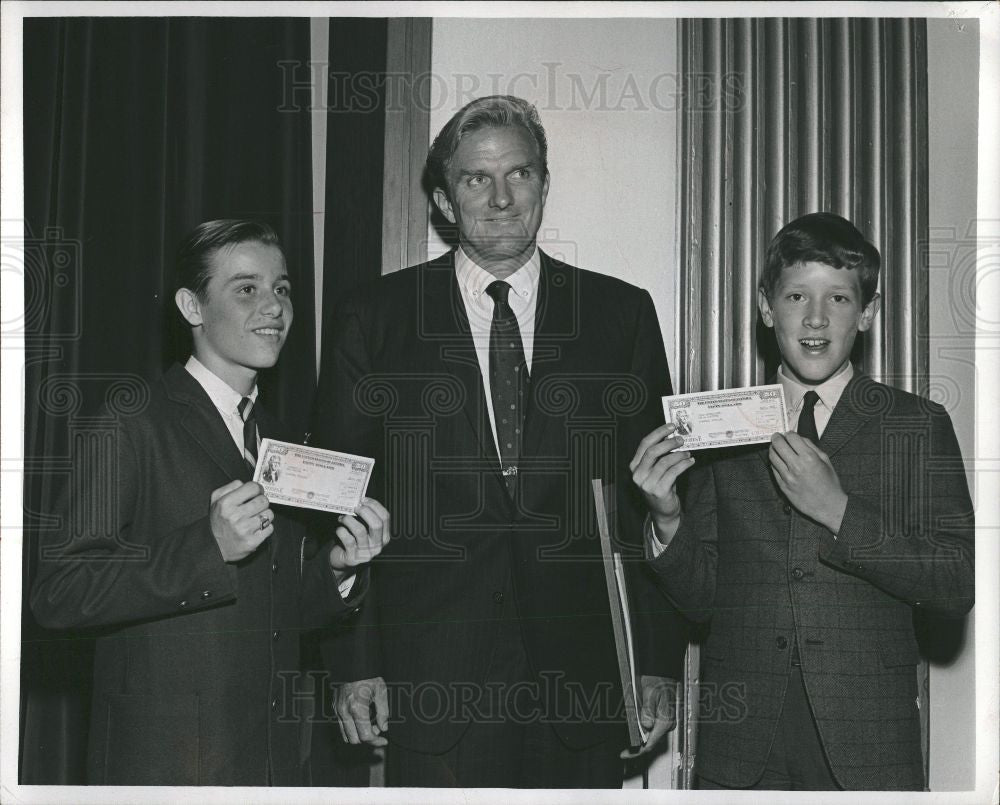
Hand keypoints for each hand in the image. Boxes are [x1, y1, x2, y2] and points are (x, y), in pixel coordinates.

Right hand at [209, 480, 272, 561]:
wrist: (213, 547)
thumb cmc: (218, 521)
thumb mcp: (216, 500)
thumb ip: (230, 487)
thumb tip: (246, 483)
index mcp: (226, 503)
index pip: (253, 487)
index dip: (257, 489)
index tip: (256, 493)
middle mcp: (235, 516)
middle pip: (264, 500)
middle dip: (261, 502)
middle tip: (255, 507)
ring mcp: (244, 530)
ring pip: (269, 514)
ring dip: (265, 515)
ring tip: (255, 518)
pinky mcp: (252, 542)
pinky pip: (270, 528)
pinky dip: (265, 528)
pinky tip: (256, 529)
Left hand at [329, 497, 390, 582]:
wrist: (344, 561)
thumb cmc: (354, 542)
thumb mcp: (366, 531)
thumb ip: (367, 519)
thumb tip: (360, 502)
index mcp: (384, 536)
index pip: (385, 517)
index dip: (375, 506)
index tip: (364, 500)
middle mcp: (377, 545)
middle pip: (376, 524)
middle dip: (364, 512)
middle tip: (355, 507)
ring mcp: (366, 553)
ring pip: (360, 530)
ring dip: (349, 520)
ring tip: (343, 518)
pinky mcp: (353, 558)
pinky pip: (347, 540)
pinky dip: (341, 531)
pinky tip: (339, 529)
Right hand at [335, 676, 388, 745]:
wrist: (352, 664)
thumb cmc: (368, 676)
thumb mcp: (381, 691)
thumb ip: (383, 712)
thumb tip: (383, 728)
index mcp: (357, 708)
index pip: (365, 736)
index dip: (376, 741)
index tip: (384, 741)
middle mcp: (345, 712)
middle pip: (355, 740)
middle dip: (367, 737)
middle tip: (377, 727)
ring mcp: (338, 710)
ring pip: (346, 735)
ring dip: (359, 734)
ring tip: (370, 722)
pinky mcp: (335, 708)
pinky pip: (342, 726)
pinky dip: (352, 727)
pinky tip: (361, 717)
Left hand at [620, 675, 677, 759]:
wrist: (663, 674)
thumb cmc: (658, 682)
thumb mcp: (650, 693)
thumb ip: (648, 710)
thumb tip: (646, 725)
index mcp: (664, 722)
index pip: (650, 745)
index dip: (637, 751)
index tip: (625, 753)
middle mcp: (667, 725)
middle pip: (650, 742)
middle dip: (637, 745)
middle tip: (624, 748)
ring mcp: (666, 723)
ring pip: (651, 736)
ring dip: (640, 738)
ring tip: (628, 736)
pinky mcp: (663, 720)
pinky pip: (652, 730)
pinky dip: (643, 731)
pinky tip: (636, 728)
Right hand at [630, 424, 695, 541]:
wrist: (663, 512)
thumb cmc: (661, 486)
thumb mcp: (656, 470)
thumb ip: (659, 456)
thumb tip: (673, 437)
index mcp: (635, 466)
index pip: (644, 444)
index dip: (658, 433)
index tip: (671, 426)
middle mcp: (638, 475)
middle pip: (652, 451)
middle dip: (669, 442)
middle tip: (681, 439)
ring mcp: (647, 484)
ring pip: (664, 462)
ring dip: (679, 455)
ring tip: (688, 453)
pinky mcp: (659, 491)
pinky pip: (673, 472)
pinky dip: (684, 465)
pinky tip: (690, 462)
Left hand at [769, 432, 847, 532]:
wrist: (828, 505)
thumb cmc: (829, 483)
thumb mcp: (825, 460)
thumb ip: (811, 446)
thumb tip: (798, 438)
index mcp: (809, 458)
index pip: (791, 438)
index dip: (789, 433)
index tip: (789, 434)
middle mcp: (796, 466)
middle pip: (778, 444)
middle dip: (777, 438)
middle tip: (777, 436)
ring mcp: (787, 476)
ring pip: (772, 456)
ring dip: (773, 449)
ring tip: (775, 447)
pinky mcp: (782, 485)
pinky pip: (773, 469)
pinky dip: (774, 462)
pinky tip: (778, 460)